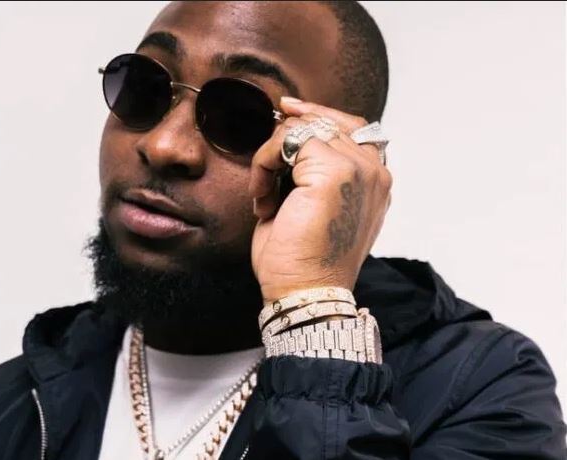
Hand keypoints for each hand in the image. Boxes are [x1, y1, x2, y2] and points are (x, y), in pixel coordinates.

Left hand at [249, 98, 391, 301]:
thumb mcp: (313, 208)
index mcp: (374, 182)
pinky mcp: (335, 171)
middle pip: (326, 121)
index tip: (287, 110)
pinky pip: (288, 139)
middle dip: (285, 139)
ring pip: (303, 128)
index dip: (317, 114)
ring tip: (265, 195)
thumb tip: (291, 134)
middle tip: (265, 169)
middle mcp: (374, 172)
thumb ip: (315, 171)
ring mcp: (359, 169)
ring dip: (272, 157)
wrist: (303, 291)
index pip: (351, 127)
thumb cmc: (302, 260)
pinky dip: (265, 163)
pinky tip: (263, 196)